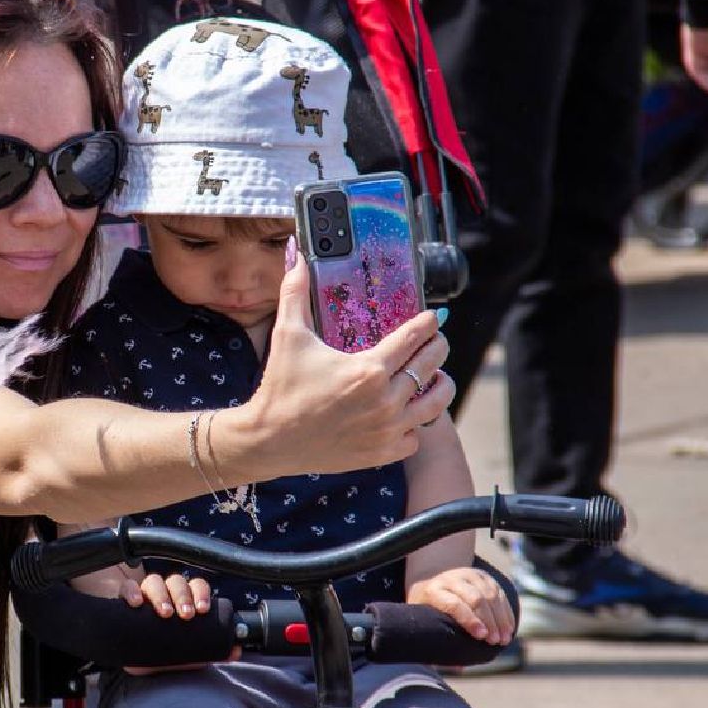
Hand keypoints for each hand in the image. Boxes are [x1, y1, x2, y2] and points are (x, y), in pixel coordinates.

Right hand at [68, 569, 235, 673]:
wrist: (126, 652)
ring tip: (164, 612)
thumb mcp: (181, 653)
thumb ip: (205, 651)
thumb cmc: (158, 649)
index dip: (201, 592)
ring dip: (161, 594)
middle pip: (176, 581)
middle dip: (183, 595)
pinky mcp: (122, 598)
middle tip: (187, 615)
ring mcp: (143, 593)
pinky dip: (132, 592)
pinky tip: (137, 604)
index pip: (195, 585)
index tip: (203, 609)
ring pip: (154, 580)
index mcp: (180, 600)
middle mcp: (163, 592)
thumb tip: (235, 651)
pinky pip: (127, 587)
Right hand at [235, 253, 454, 476]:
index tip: (432, 317)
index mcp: (368, 369)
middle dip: (437, 347)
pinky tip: (404, 413)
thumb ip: (296, 293)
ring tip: (435, 376)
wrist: (268, 440)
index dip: (427, 322)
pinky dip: (413, 425)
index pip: (414, 337)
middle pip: (432, 365)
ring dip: (439, 386)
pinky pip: (414, 437)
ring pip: (435, 403)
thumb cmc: (280, 388)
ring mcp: (386, 429)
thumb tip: (295, 255)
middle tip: (434, 341)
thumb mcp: (288, 336)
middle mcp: (384, 399)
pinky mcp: (381, 452)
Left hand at [408, 565, 515, 645]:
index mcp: (432, 591)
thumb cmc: (428, 616)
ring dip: (500, 618)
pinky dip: (505, 611)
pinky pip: (499, 592)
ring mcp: (467, 575)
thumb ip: (438, 646)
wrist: (431, 588)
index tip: (481, 636)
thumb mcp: (425, 628)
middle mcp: (450, 579)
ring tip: (504, 638)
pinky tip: (509, 627)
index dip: (469, 620)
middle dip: (488, 621)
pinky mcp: (482, 576)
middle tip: (495, 641)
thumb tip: (459, 668)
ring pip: (489, 594)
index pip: (454, 603)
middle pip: (475, 598)